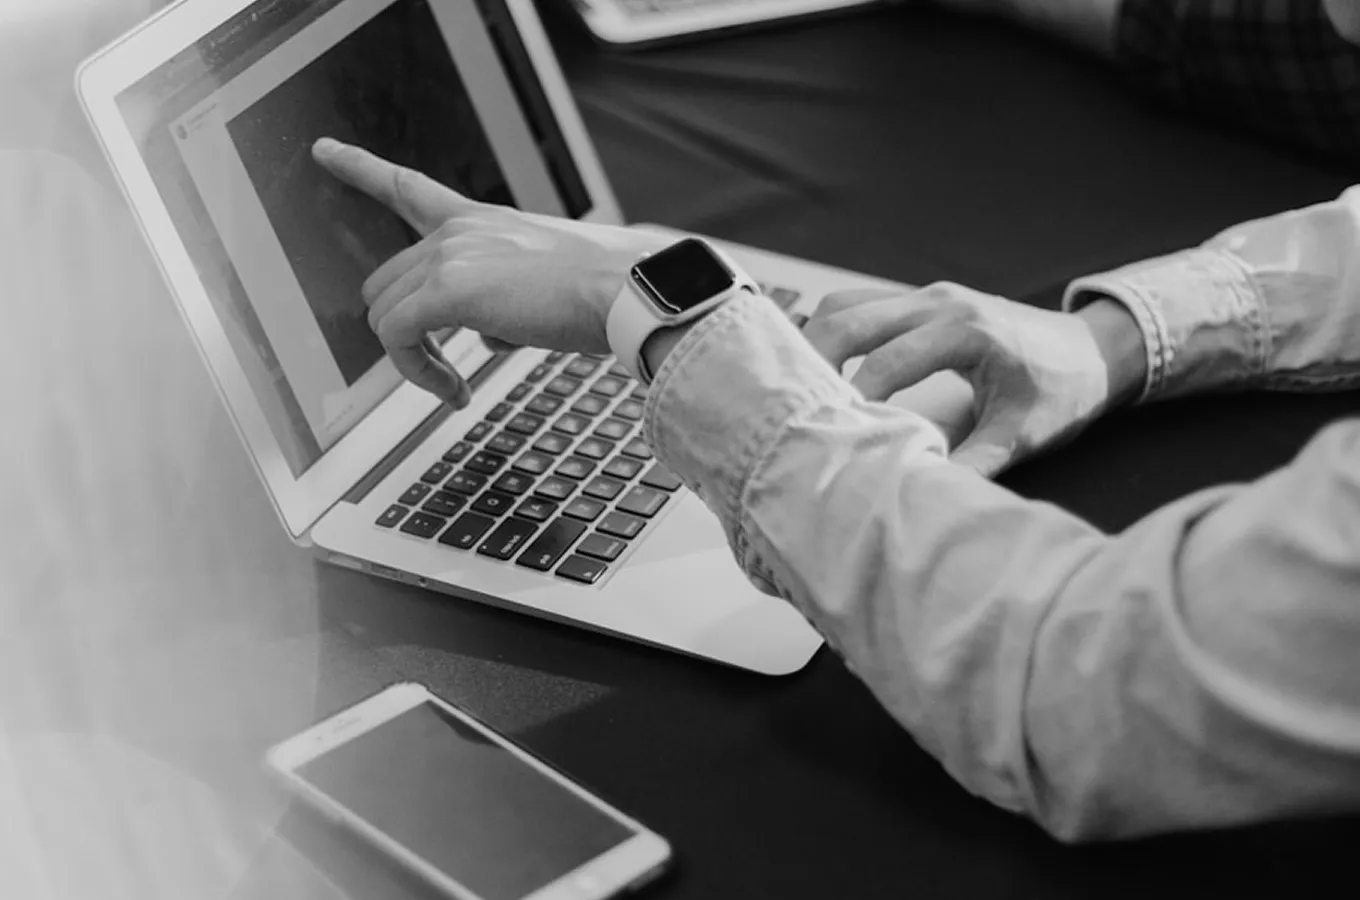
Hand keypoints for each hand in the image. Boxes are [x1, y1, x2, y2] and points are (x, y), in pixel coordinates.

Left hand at [311, 138, 665, 406]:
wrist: (627, 291)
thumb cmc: (604, 294)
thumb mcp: (545, 289)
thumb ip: (505, 306)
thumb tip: (489, 339)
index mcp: (483, 222)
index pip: (409, 188)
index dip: (361, 167)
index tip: (324, 149)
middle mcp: (460, 230)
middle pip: (387, 283)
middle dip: (407, 332)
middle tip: (445, 369)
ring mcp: (450, 255)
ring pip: (385, 314)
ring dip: (414, 360)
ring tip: (454, 385)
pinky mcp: (448, 290)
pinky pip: (397, 339)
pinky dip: (418, 372)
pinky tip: (454, 390)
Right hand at [801, 283, 1143, 475]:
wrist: (1094, 349)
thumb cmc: (1062, 390)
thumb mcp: (1022, 434)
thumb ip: (973, 463)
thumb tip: (921, 494)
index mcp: (967, 330)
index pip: (887, 362)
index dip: (853, 400)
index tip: (829, 435)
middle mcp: (940, 301)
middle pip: (850, 318)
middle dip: (812, 360)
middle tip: (788, 408)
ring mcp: (927, 294)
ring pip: (846, 303)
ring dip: (814, 340)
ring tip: (794, 388)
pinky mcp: (920, 300)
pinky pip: (859, 303)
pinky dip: (831, 331)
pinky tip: (818, 368)